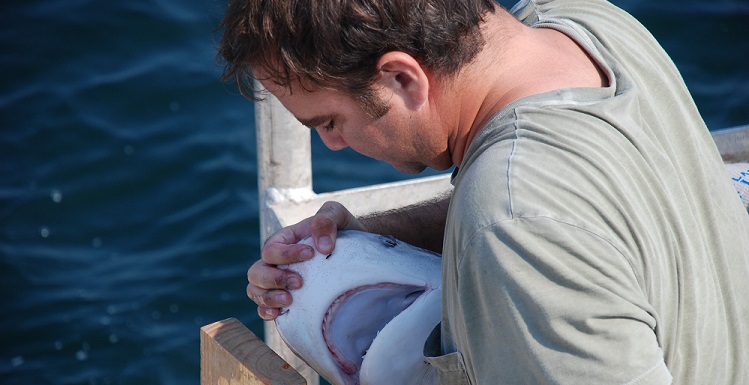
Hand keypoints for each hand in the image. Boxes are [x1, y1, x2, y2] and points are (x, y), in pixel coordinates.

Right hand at [247, 201, 365, 319]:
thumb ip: (326, 220)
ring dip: (268, 297)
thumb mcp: (336, 215)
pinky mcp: (284, 298)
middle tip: (299, 283)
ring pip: (255, 290)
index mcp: (284, 240)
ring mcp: (278, 280)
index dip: (286, 254)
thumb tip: (322, 247)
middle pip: (257, 271)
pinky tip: (278, 314)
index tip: (311, 254)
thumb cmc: (344, 230)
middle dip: (274, 279)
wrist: (356, 252)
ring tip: (289, 300)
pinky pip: (263, 307)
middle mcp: (276, 261)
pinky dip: (266, 311)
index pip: (272, 248)